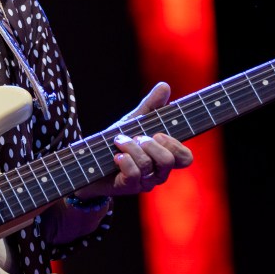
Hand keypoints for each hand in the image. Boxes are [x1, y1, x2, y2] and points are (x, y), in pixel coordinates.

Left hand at [75, 82, 192, 199]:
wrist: (89, 161)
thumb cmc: (117, 142)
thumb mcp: (134, 121)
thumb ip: (151, 106)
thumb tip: (164, 86)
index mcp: (164, 157)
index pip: (185, 158)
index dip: (176, 145)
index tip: (159, 133)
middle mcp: (158, 173)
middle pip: (169, 161)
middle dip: (151, 144)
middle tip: (138, 137)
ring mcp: (144, 183)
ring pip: (148, 164)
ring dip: (131, 147)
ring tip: (119, 141)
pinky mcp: (128, 187)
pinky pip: (134, 174)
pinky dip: (124, 160)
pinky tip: (116, 156)